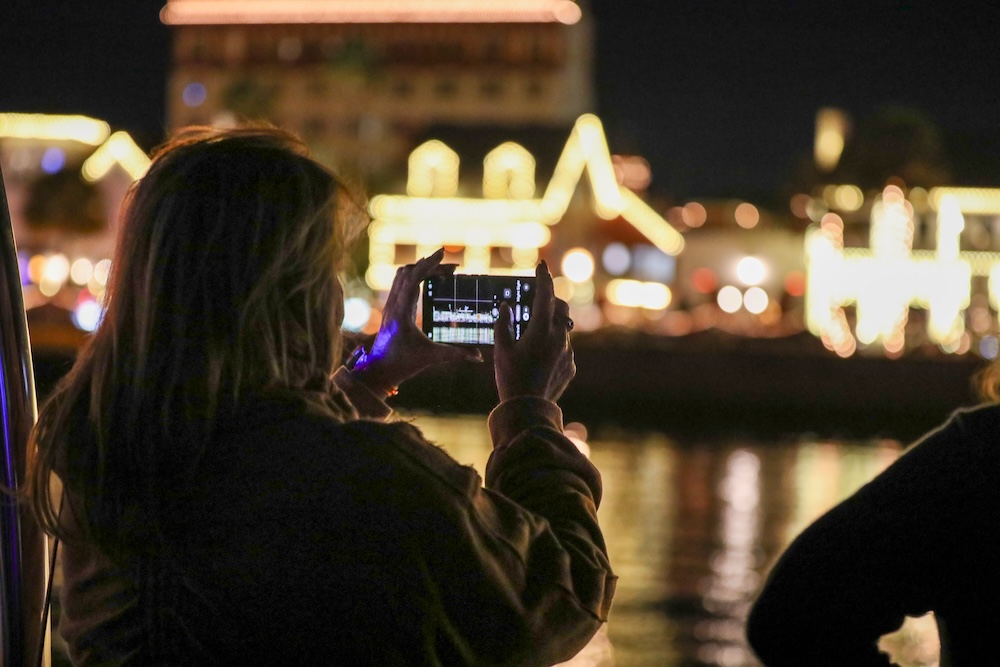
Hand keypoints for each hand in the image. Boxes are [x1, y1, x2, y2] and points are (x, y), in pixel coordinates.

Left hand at [350, 249, 480, 395]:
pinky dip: (414, 277)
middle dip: (429, 265)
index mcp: (402, 312)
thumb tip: (479, 357)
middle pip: (408, 272)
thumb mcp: (431, 358)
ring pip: (402, 276)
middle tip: (451, 267)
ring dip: (420, 268)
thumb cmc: (402, 364)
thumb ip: (455, 354)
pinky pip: (400, 284)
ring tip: (441, 270)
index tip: (443, 253)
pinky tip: (427, 281)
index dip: (428, 264)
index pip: (413, 279)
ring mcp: (390, 305)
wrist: (378, 371)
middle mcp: (393, 305)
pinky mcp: (391, 309)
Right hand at [494, 261, 575, 402]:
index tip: (541, 266)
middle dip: (551, 300)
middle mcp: (559, 338)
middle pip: (561, 308)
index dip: (543, 278)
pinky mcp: (570, 366)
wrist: (528, 409)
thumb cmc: (510, 377)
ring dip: (551, 325)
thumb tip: (506, 306)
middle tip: (539, 300)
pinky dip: (554, 345)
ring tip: (534, 335)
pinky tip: (539, 357)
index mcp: (542, 330)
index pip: (545, 295)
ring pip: (563, 329)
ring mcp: (567, 353)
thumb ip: (504, 324)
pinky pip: (564, 348)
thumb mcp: (501, 349)